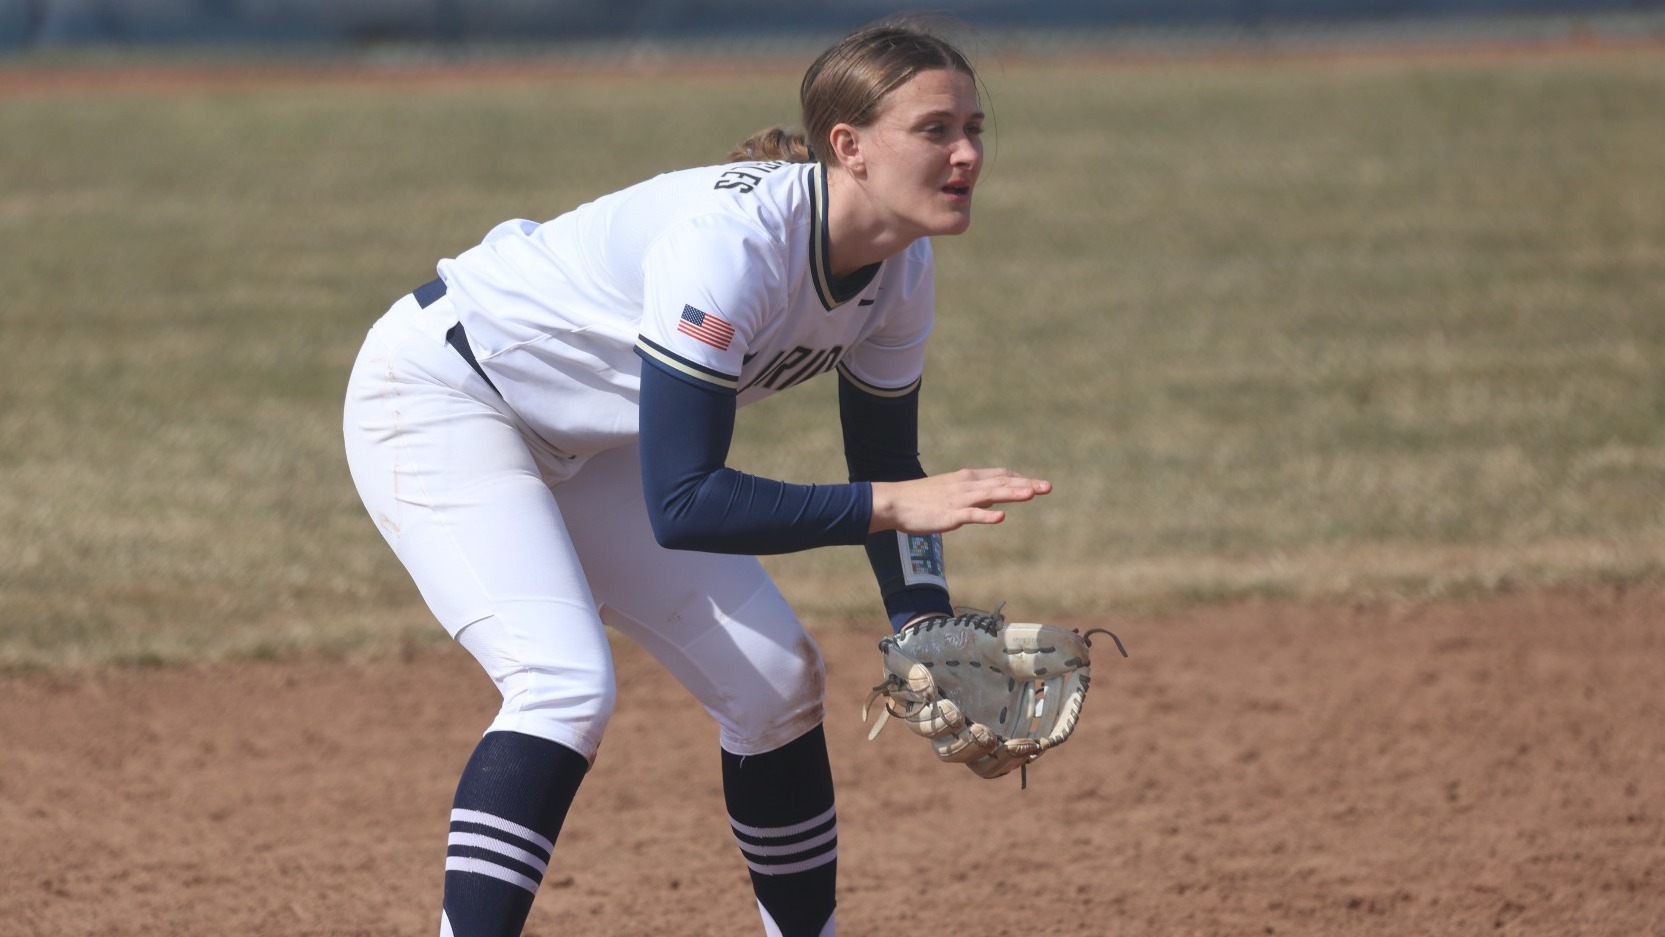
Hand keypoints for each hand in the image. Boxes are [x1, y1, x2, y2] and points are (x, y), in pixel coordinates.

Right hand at [868, 467, 1050, 534]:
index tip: (1037, 484)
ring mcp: (959, 500)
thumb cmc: (922, 500)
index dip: (1020, 480)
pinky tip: (1001, 517)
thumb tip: (995, 502)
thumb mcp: (952, 494)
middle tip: (1048, 487)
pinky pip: (971, 515)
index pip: (1000, 476)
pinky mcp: (949, 515)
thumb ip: (975, 497)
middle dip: (1026, 484)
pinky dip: (986, 515)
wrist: (895, 503)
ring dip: (1012, 494)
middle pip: (1001, 483)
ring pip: (990, 495)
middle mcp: (966, 485)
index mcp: (967, 479)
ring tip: (1032, 494)